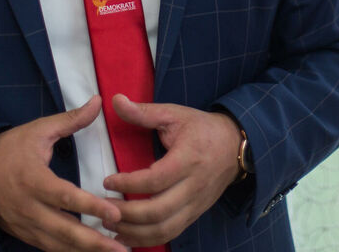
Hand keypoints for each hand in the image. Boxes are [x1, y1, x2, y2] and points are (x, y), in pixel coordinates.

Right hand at [0, 95, 127, 251]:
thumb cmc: (8, 149)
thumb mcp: (38, 130)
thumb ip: (70, 120)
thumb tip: (98, 101)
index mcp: (33, 180)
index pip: (66, 198)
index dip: (91, 207)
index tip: (115, 213)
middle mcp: (29, 208)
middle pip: (64, 230)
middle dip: (95, 242)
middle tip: (123, 250)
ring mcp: (25, 225)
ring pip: (58, 245)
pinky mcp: (24, 234)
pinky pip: (50, 248)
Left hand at [100, 96, 242, 246]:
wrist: (235, 145)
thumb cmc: (201, 128)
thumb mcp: (174, 114)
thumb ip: (144, 112)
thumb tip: (116, 100)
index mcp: (188, 158)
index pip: (155, 180)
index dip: (128, 183)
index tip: (107, 181)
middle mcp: (194, 186)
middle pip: (158, 211)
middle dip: (126, 214)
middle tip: (102, 208)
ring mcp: (196, 203)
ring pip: (163, 228)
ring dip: (133, 231)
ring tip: (110, 224)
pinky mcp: (195, 213)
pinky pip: (170, 233)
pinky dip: (146, 239)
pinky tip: (126, 236)